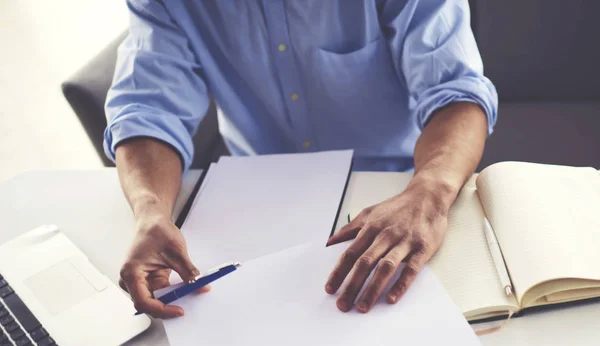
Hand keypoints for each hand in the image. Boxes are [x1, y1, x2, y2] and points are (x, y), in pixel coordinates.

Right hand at [119, 212, 205, 317]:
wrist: (152, 221)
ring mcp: (138, 281)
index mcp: (131, 272)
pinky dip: (171, 294)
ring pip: (153, 300)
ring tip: (186, 298)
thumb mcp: (177, 252)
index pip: (144, 302)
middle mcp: (130, 279)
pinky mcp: (147, 280)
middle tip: (185, 307)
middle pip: (147, 304)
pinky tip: (182, 292)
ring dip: (169, 301)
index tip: (178, 310)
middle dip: (167, 307)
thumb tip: (200, 285)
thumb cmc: (156, 231)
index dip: (162, 309)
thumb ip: (188, 272)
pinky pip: (159, 293)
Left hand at [324, 180, 450, 312]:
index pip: (350, 253)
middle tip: (342, 305)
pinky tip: (392, 298)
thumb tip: (329, 241)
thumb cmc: (397, 207)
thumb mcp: (369, 213)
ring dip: (373, 289)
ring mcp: (404, 242)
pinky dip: (401, 284)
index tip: (329, 289)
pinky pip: (410, 269)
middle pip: (365, 263)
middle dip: (352, 286)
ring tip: (363, 307)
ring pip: (385, 267)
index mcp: (371, 228)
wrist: (428, 196)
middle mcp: (385, 235)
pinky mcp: (422, 248)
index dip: (338, 272)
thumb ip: (350, 228)